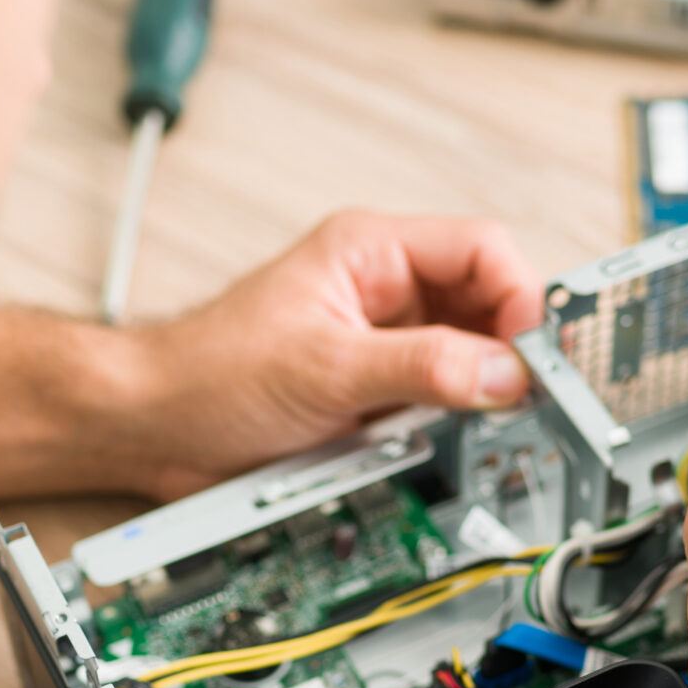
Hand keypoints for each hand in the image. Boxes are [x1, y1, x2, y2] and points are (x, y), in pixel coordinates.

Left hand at [126, 211, 543, 498]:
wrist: (153, 428)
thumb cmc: (207, 372)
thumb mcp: (325, 367)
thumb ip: (422, 365)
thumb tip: (501, 372)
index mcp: (371, 251)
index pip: (482, 249)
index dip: (520, 296)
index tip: (534, 352)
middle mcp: (383, 290)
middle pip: (486, 305)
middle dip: (509, 349)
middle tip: (527, 395)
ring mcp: (382, 341)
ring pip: (470, 356)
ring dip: (483, 389)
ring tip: (487, 420)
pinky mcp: (376, 390)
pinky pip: (441, 398)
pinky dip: (457, 420)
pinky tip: (452, 439)